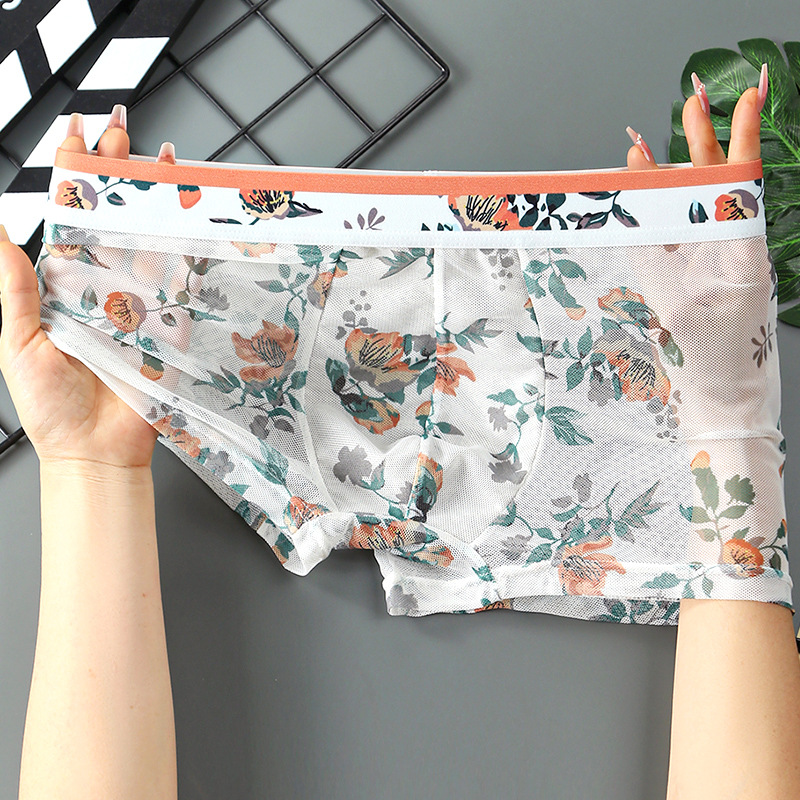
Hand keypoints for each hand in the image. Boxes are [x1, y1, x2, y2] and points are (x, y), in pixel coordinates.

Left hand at [0, 108, 176, 468]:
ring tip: (162, 158)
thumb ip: (12, 286)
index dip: (75, 172)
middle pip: (112, 215)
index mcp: (63, 283)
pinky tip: (193, 218)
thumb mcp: (18, 341)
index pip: (68, 214)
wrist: (95, 450)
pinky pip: (180, 280)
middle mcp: (104, 284)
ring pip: (148, 237)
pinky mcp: (170, 324)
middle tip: (122, 127)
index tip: (79, 131)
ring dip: (157, 198)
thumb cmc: (51, 405)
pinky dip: (189, 247)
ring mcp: (140, 302)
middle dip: (117, 168)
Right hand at [623, 67, 772, 436]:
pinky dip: (649, 214)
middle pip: (713, 185)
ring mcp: (703, 266)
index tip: (749, 97)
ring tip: (650, 145)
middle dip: (702, 141)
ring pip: (685, 208)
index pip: (740, 182)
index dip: (742, 138)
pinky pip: (664, 239)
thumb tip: (638, 213)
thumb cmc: (714, 359)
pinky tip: (636, 194)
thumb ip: (660, 256)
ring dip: (669, 174)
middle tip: (695, 100)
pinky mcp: (683, 284)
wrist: (717, 400)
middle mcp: (724, 251)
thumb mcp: (684, 304)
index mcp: (740, 250)